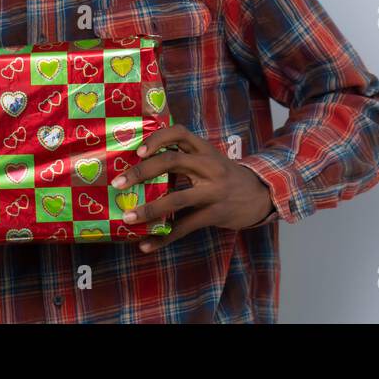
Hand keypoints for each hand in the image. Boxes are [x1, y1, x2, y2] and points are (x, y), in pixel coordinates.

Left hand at [110, 124, 274, 252]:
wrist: (261, 195)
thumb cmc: (225, 177)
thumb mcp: (209, 161)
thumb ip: (184, 160)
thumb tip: (141, 168)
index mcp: (204, 149)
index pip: (179, 133)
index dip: (157, 139)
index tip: (138, 151)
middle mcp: (209, 166)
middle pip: (172, 161)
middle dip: (142, 172)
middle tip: (117, 183)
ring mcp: (214, 191)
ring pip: (177, 199)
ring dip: (149, 209)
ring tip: (128, 218)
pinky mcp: (215, 214)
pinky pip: (185, 227)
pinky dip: (163, 238)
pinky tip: (146, 245)